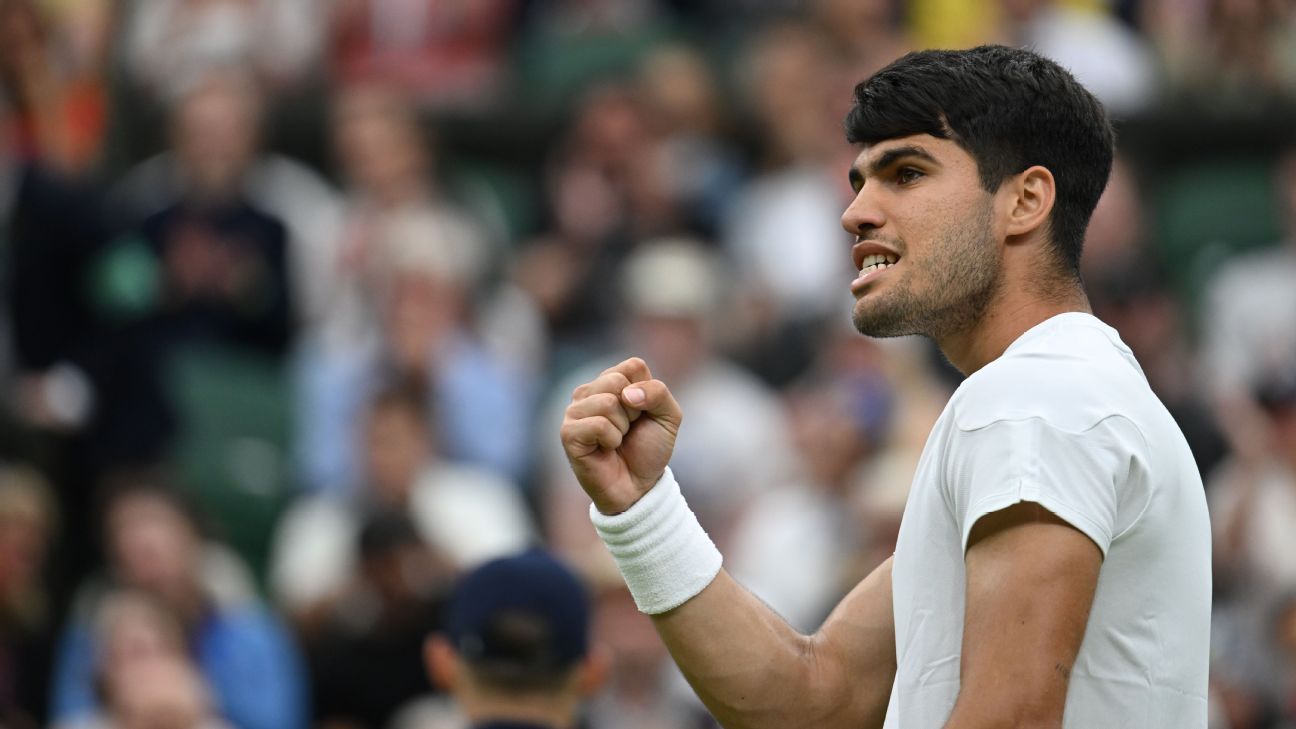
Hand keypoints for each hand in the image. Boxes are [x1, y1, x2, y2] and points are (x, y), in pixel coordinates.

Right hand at [561, 357, 682, 514]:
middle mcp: (589, 391)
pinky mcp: (568, 433)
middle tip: (629, 429)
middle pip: (617, 381)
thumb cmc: (649, 448)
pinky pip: (599, 424)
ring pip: (608, 402)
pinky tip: (606, 449)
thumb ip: (658, 392)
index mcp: (610, 381)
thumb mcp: (668, 416)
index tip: (642, 414)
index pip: (633, 366)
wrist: (639, 486)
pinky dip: (612, 440)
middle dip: (634, 410)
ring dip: (622, 428)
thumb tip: (626, 394)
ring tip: (617, 440)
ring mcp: (575, 411)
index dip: (647, 393)